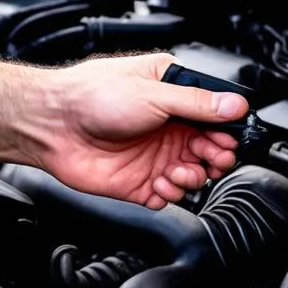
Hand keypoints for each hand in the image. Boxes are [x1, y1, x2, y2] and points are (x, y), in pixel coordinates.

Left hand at [29, 53, 247, 207]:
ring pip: (192, 174)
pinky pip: (167, 196)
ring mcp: (152, 155)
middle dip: (216, 156)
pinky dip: (170, 194)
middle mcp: (165, 125)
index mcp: (171, 94)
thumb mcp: (153, 92)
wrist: (53, 124)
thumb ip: (196, 103)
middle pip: (209, 148)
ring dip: (193, 176)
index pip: (214, 115)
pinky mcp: (138, 181)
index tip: (229, 138)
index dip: (227, 129)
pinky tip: (161, 184)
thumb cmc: (92, 96)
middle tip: (212, 158)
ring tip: (179, 171)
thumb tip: (235, 104)